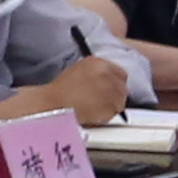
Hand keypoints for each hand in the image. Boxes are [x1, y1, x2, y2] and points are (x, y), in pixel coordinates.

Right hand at [10, 60, 130, 128]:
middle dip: (115, 93)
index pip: (120, 72)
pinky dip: (107, 114)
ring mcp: (111, 92)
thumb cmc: (60, 90)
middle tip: (102, 98)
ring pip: (121, 100)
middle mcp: (107, 75)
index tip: (111, 87)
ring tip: (96, 106)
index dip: (115, 81)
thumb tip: (108, 77)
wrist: (55, 105)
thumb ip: (97, 71)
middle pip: (122, 86)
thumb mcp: (79, 70)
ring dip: (112, 104)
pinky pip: (115, 112)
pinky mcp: (111, 108)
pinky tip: (94, 112)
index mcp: (98, 63)